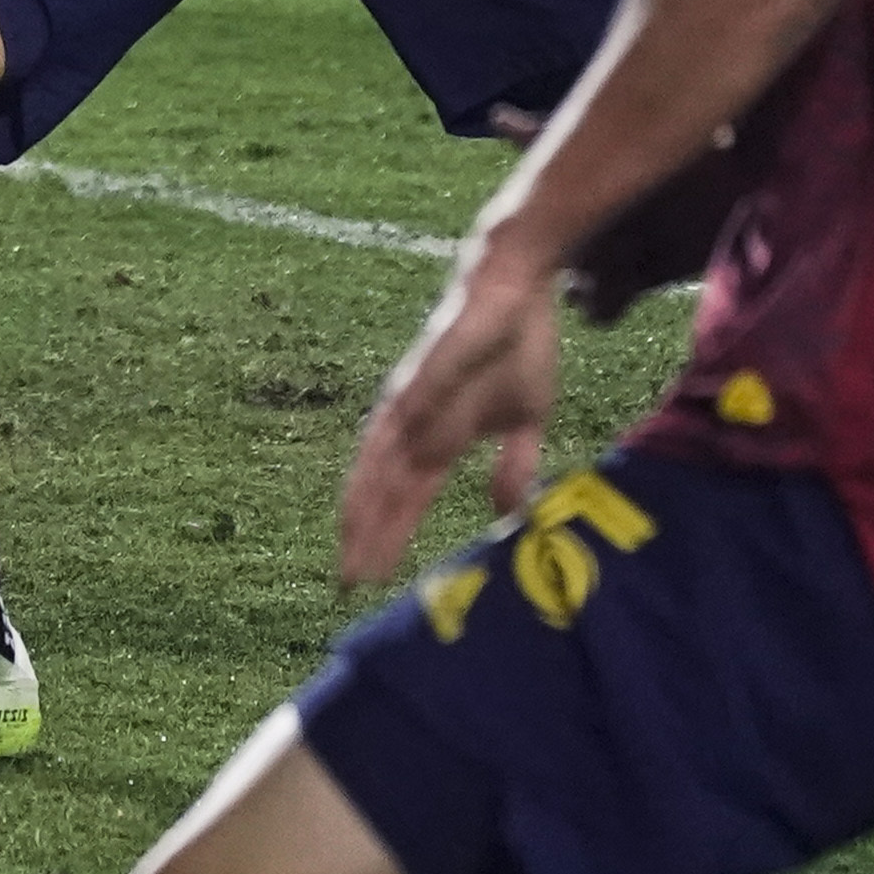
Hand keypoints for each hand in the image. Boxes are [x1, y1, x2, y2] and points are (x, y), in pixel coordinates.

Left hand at [336, 247, 561, 586]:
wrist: (518, 288)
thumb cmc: (517, 347)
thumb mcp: (525, 422)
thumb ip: (513, 466)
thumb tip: (508, 513)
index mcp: (438, 440)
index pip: (406, 500)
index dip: (389, 537)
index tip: (371, 580)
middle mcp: (413, 427)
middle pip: (382, 494)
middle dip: (367, 538)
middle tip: (348, 585)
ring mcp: (411, 403)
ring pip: (375, 468)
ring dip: (362, 511)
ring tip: (350, 553)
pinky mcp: (417, 379)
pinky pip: (391, 425)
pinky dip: (375, 460)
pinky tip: (365, 491)